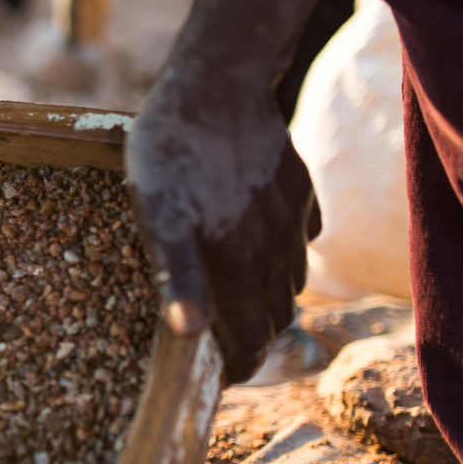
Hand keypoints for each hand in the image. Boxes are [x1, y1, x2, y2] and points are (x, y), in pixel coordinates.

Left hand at [126, 71, 321, 384]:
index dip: (238, 365)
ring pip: (291, 277)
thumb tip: (191, 335)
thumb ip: (180, 278)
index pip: (251, 339)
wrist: (215, 87)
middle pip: (275, 315)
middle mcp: (275, 249)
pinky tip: (264, 241)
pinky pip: (303, 232)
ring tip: (241, 297)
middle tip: (228, 343)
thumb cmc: (172, 157)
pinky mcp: (297, 187)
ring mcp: (290, 217)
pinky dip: (286, 249)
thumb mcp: (159, 219)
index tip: (225, 376)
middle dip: (254, 336)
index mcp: (240, 264)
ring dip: (270, 294)